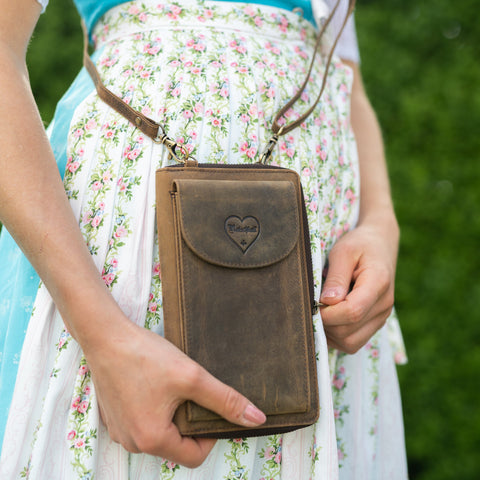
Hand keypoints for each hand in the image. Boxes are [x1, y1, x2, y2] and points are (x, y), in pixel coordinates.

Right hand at [84, 317, 265, 467]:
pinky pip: (143, 422)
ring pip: (161, 432)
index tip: (211, 408)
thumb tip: (256, 419)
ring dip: (173, 414)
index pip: (196, 456)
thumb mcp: (192, 377)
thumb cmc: (145, 356)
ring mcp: (121, 431)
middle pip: (177, 445)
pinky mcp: (114, 417)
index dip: (210, 434)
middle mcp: (133, 443)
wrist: (105, 336)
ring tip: (173, 386)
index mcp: (152, 440)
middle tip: (193, 392)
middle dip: (190, 422)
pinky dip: (155, 409)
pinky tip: (156, 384)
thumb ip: (225, 400)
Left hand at [319, 220, 398, 353]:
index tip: (312, 303)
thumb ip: (336, 277)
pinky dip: (336, 337)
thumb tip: (327, 302)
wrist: (380, 245)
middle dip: (325, 323)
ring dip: (329, 333)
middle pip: (348, 331)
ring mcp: (381, 317)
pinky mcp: (375, 323)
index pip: (352, 311)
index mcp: (378, 283)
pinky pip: (353, 343)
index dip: (327, 313)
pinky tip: (329, 318)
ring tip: (321, 311)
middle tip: (313, 305)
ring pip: (350, 343)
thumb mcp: (343, 252)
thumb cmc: (359, 244)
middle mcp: (384, 305)